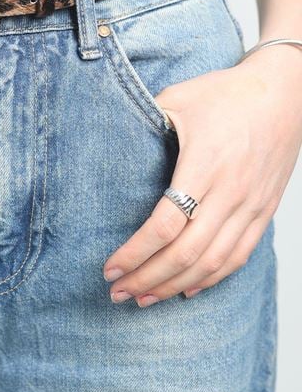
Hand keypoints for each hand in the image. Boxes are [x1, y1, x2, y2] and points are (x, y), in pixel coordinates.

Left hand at [102, 46, 301, 306]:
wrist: (283, 94)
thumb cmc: (225, 93)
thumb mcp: (178, 98)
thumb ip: (144, 122)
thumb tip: (108, 140)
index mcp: (203, 165)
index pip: (165, 224)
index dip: (135, 252)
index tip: (109, 266)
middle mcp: (229, 192)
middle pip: (185, 253)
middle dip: (146, 278)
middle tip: (116, 291)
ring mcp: (250, 206)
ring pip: (211, 263)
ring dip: (174, 286)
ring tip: (143, 298)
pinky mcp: (263, 212)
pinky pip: (238, 256)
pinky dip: (211, 279)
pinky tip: (186, 290)